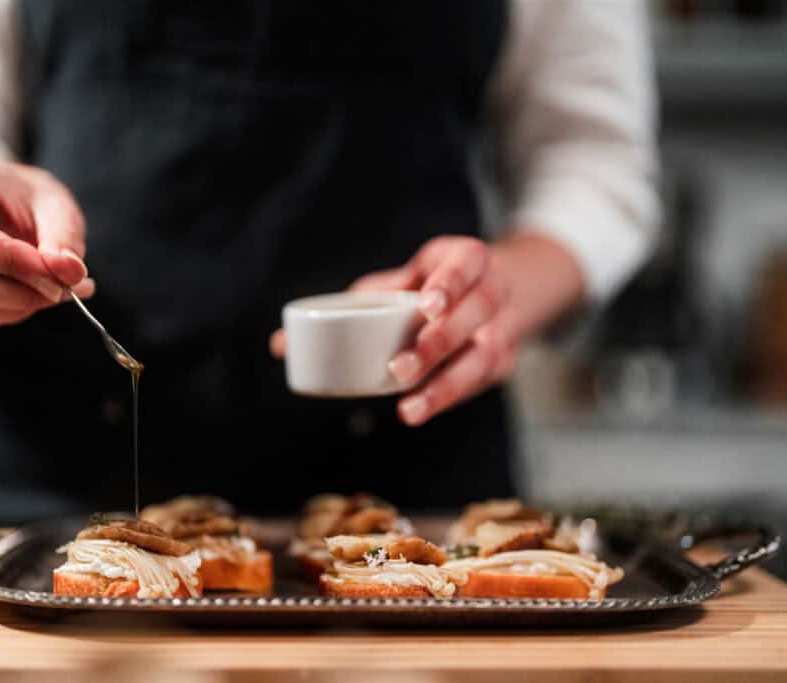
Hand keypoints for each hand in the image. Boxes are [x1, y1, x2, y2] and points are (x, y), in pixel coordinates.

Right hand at [0, 159, 94, 342]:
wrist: (7, 206)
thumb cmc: (29, 202)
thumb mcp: (57, 207)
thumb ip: (64, 239)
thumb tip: (71, 274)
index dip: (9, 265)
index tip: (54, 274)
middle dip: (16, 295)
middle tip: (59, 290)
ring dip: (5, 312)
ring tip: (38, 293)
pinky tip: (9, 305)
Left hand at [270, 233, 582, 425]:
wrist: (488, 289)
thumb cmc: (427, 285)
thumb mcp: (400, 281)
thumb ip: (353, 304)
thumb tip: (281, 345)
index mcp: (468, 258)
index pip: (466, 265)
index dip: (449, 285)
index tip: (426, 306)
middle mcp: (494, 290)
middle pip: (476, 314)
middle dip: (438, 343)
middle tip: (398, 368)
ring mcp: (504, 327)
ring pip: (484, 357)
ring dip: (445, 385)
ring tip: (408, 408)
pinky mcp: (500, 362)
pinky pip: (479, 382)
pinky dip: (448, 398)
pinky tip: (420, 409)